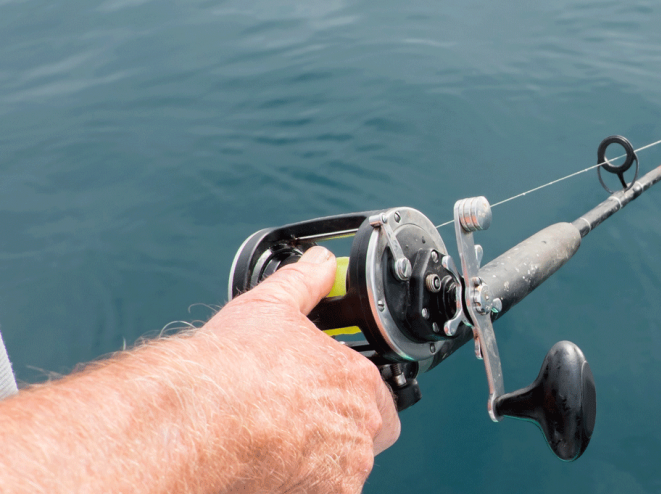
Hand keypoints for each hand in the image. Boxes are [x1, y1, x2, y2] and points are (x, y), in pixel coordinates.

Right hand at [200, 246, 400, 490]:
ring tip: (279, 441)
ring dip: (322, 457)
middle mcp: (361, 427)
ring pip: (346, 466)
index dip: (349, 391)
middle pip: (366, 432)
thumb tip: (318, 263)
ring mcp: (344, 467)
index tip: (322, 392)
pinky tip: (273, 466)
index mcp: (359, 381)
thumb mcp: (270, 308)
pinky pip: (326, 488)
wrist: (196, 421)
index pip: (377, 391)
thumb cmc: (231, 370)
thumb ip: (303, 283)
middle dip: (340, 426)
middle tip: (300, 418)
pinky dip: (304, 480)